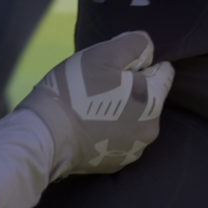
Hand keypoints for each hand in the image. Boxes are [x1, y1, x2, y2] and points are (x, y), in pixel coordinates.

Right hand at [18, 29, 173, 176]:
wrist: (44, 135)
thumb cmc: (75, 91)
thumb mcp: (105, 53)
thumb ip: (136, 44)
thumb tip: (148, 47)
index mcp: (153, 102)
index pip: (163, 72)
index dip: (140, 63)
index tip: (116, 67)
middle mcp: (150, 130)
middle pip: (148, 96)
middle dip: (129, 87)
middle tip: (98, 85)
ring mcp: (132, 151)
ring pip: (133, 118)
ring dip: (119, 109)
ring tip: (89, 105)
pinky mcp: (113, 163)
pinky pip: (118, 137)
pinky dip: (107, 129)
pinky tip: (86, 124)